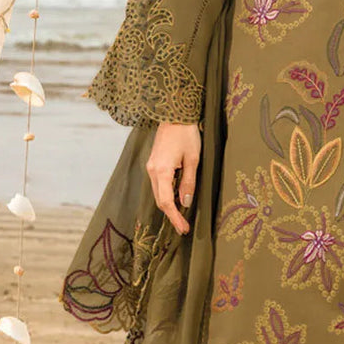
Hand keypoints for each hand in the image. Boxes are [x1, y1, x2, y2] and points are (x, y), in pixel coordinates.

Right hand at [146, 121, 200, 235]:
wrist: (174, 114)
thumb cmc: (186, 135)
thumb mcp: (193, 160)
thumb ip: (188, 183)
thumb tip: (185, 203)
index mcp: (162, 171)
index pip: (166, 202)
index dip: (175, 217)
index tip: (183, 228)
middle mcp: (152, 171)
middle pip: (160, 200)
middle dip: (171, 215)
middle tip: (183, 227)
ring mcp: (150, 167)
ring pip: (158, 193)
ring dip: (169, 205)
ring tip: (182, 216)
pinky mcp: (153, 163)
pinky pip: (158, 184)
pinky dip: (166, 194)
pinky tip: (177, 198)